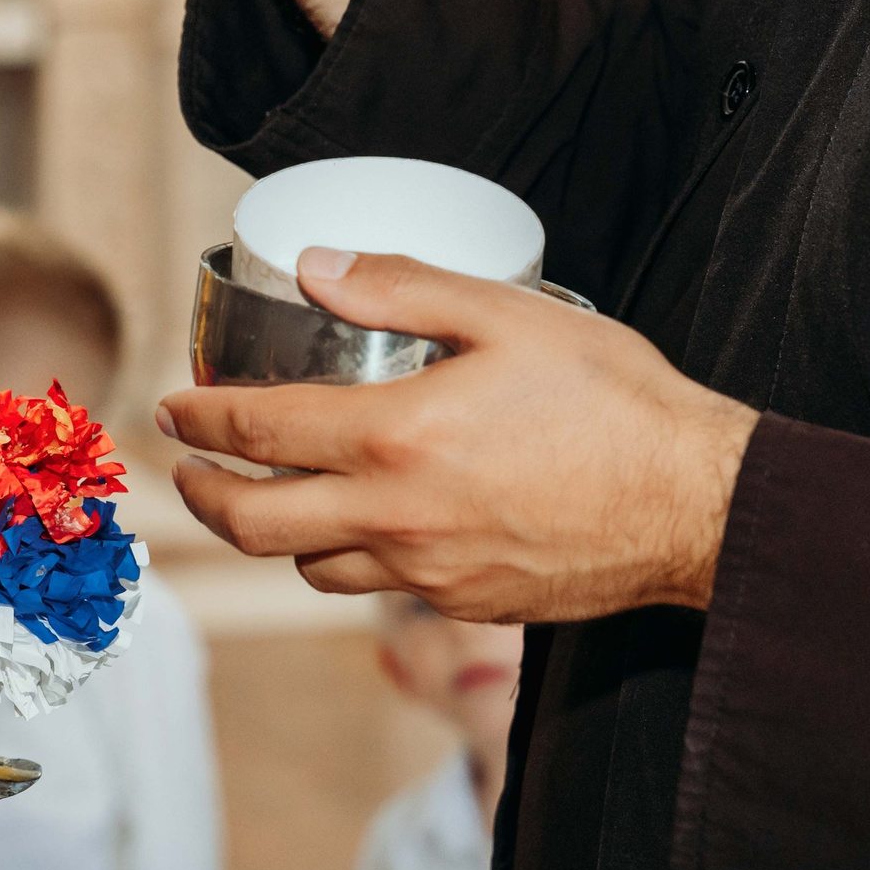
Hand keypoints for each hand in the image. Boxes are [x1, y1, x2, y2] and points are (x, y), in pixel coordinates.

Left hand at [158, 249, 760, 622]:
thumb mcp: (509, 313)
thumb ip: (402, 287)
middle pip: (255, 524)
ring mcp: (429, 571)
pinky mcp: (468, 603)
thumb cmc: (615, 402)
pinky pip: (380, 588)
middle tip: (188, 470)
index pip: (258, 431)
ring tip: (268, 495)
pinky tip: (364, 524)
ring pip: (311, 566)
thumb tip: (314, 267)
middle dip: (204, 495)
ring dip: (273, 532)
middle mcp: (396, 517)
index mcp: (396, 438)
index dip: (198, 418)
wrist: (698, 506)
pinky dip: (348, 557)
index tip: (171, 406)